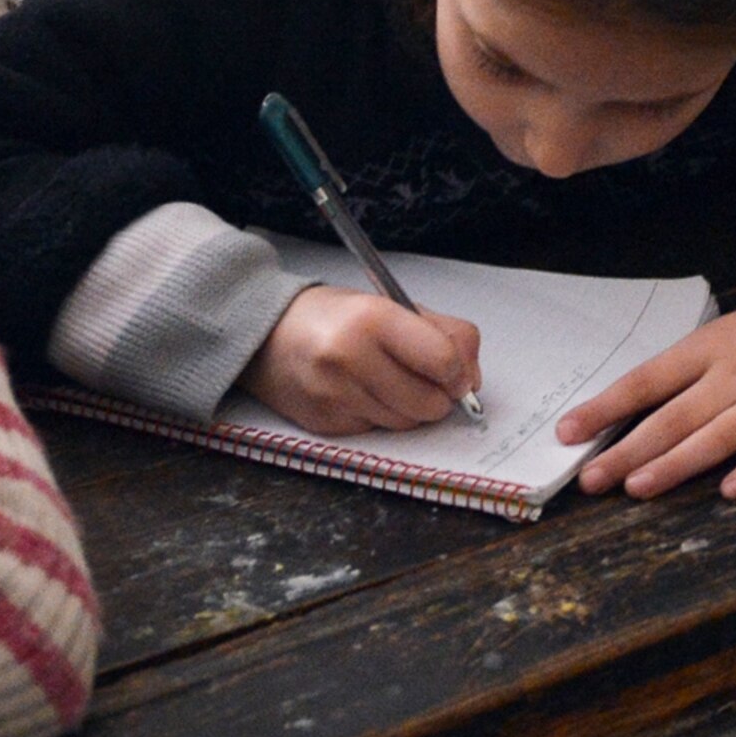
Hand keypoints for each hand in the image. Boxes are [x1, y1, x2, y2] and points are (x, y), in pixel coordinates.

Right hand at [238, 285, 483, 435]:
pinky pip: (378, 431)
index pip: (443, 361)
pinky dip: (379, 416)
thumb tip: (471, 379)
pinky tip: (361, 393)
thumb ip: (440, 333)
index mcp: (372, 319)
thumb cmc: (332, 317)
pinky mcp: (326, 424)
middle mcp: (350, 358)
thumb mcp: (388, 305)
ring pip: (407, 423)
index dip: (460, 372)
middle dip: (437, 396)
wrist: (264, 335)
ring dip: (409, 408)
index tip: (458, 373)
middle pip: (430, 403)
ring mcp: (335, 395)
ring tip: (387, 381)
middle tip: (425, 379)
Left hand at [560, 286, 735, 501]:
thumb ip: (684, 374)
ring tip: (638, 487)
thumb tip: (627, 414)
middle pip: (674, 416)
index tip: (567, 433)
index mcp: (707, 349)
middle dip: (628, 450)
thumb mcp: (722, 335)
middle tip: (591, 480)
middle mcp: (735, 374)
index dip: (604, 408)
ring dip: (676, 463)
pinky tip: (730, 491)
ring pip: (718, 436)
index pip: (645, 381)